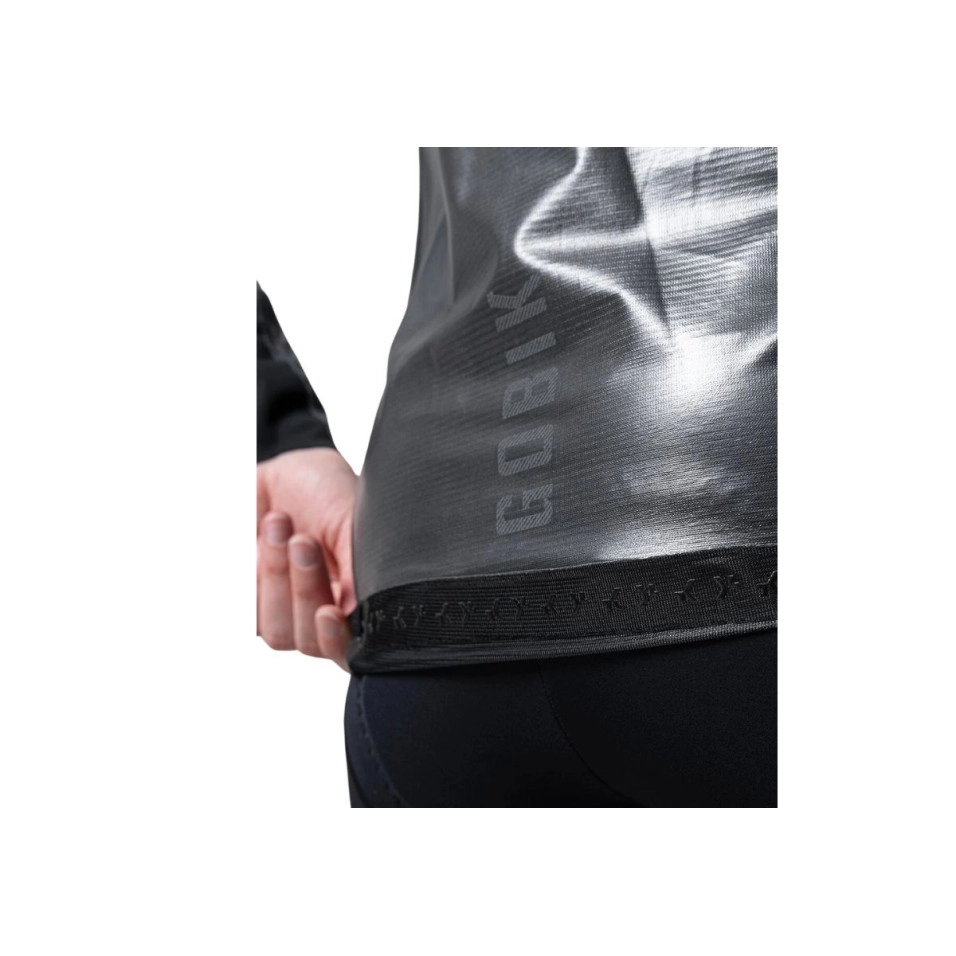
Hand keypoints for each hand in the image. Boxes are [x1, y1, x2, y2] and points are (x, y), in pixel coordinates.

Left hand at [256, 447, 356, 668]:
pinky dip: (249, 576)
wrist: (286, 467)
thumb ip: (358, 571)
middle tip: (302, 541)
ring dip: (275, 577)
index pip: (351, 650)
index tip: (329, 612)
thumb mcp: (352, 524)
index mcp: (358, 604)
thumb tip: (359, 615)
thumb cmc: (329, 493)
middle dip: (303, 589)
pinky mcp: (250, 603)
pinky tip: (259, 538)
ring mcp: (284, 613)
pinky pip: (245, 614)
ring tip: (278, 524)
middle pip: (310, 641)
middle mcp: (323, 617)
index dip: (338, 639)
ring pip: (276, 631)